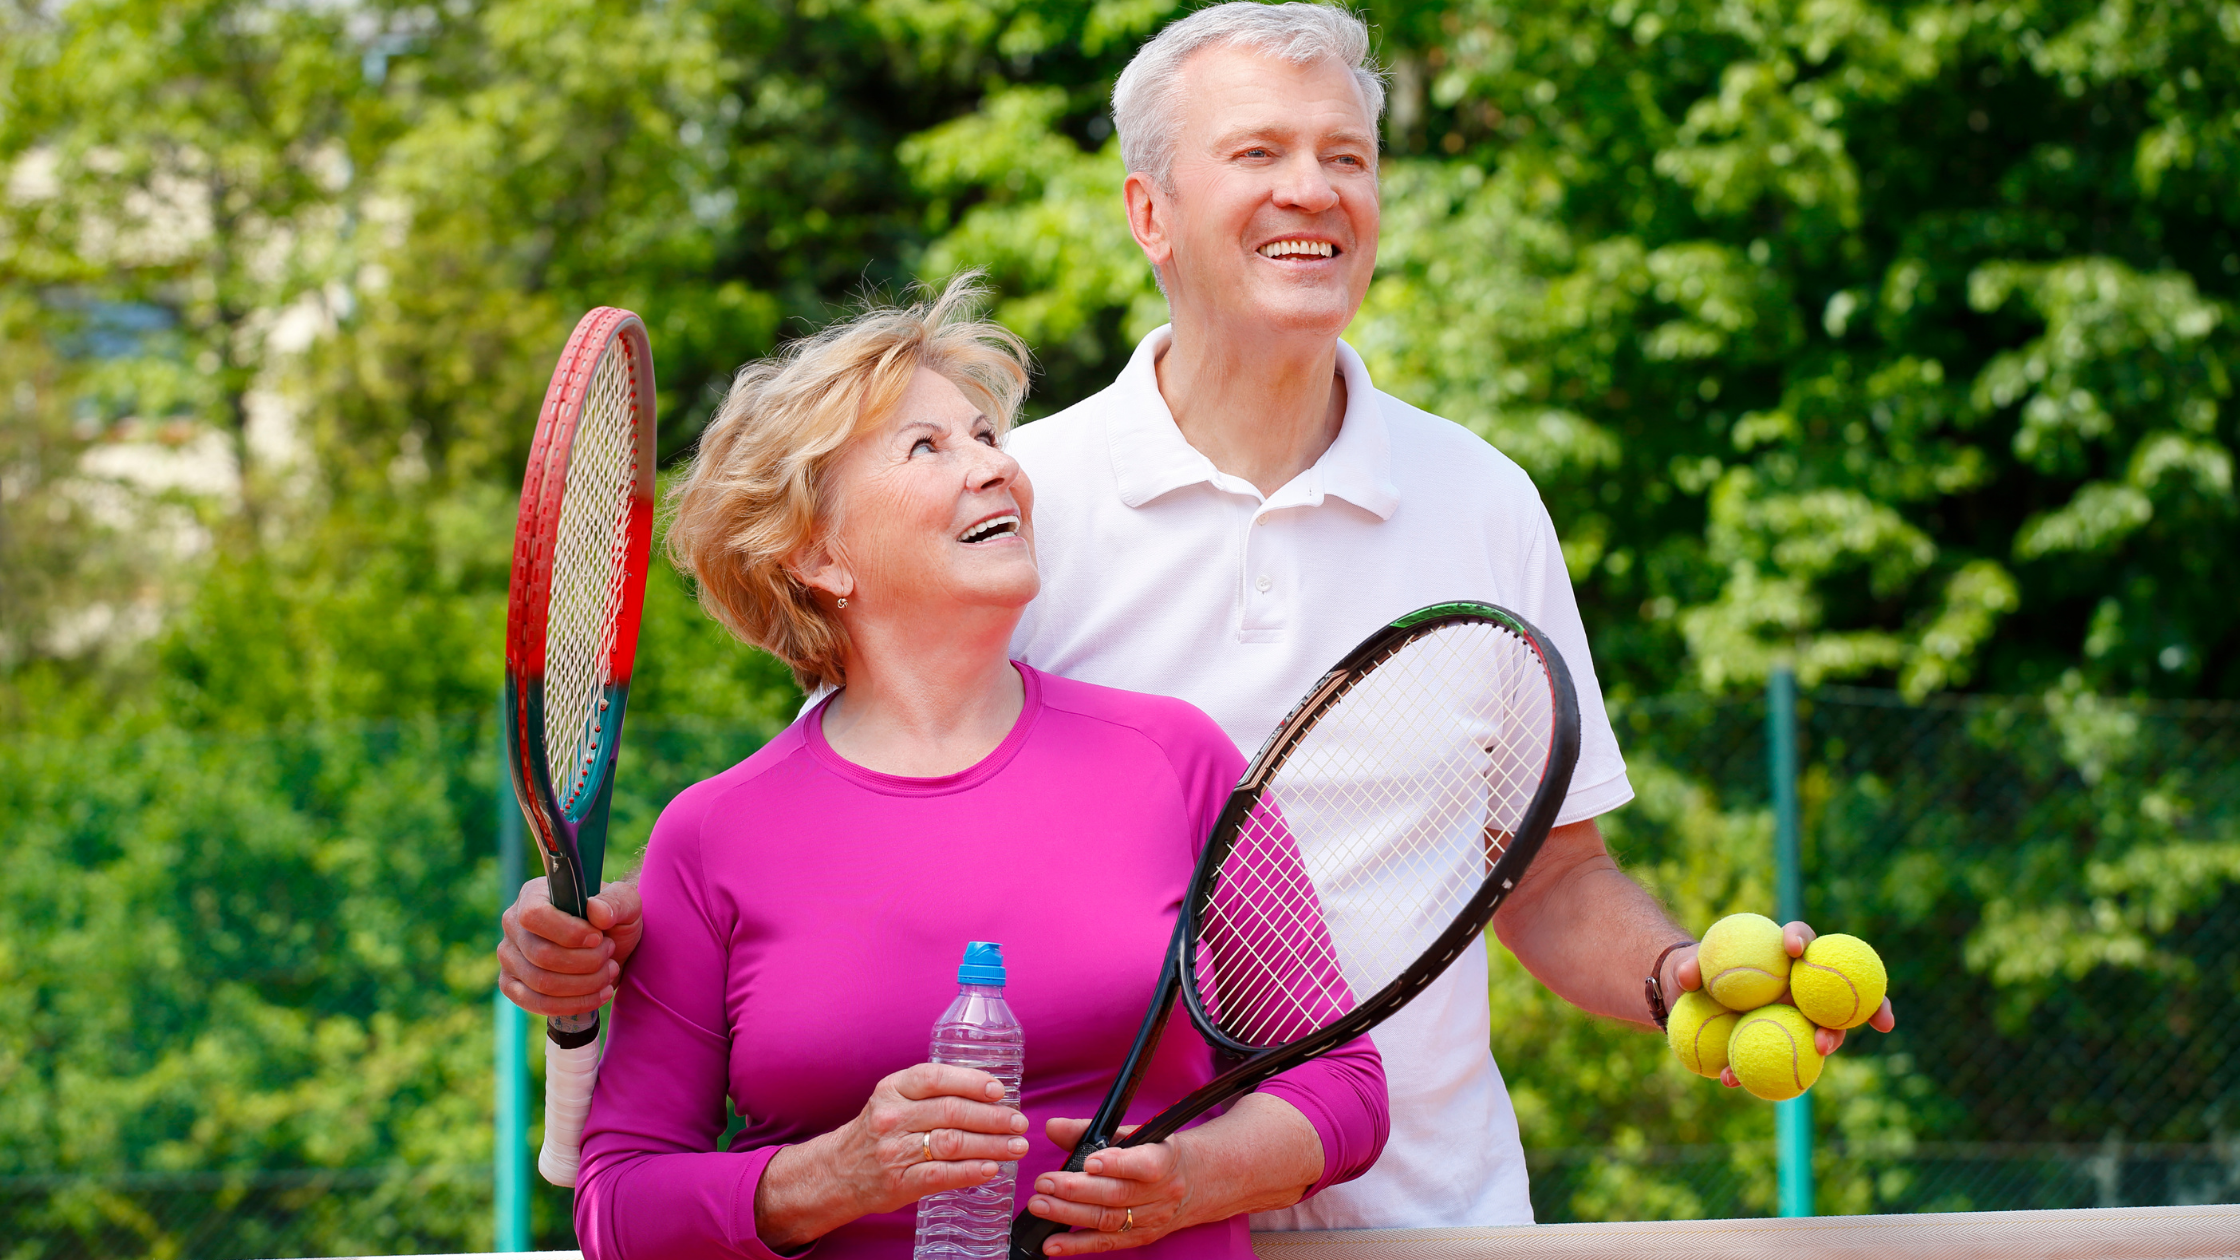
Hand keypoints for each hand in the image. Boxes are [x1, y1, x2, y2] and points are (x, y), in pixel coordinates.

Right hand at [495, 875, 643, 1017]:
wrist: (612, 945)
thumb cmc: (614, 919)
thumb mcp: (626, 903)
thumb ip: (616, 901)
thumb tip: (597, 912)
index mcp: (533, 895)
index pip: (534, 916)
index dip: (569, 933)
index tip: (599, 938)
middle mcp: (513, 924)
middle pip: (541, 955)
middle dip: (586, 961)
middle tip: (610, 954)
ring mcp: (509, 956)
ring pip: (541, 983)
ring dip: (585, 984)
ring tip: (609, 972)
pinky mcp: (512, 984)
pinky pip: (535, 1003)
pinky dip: (572, 1004)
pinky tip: (599, 994)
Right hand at [755, 1064, 1028, 1250]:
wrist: (838, 1171)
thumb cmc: (878, 1131)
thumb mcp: (894, 1099)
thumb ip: (932, 1092)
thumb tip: (991, 1093)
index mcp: (893, 1088)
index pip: (938, 1078)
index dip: (973, 1082)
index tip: (1000, 1091)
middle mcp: (892, 1116)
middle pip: (952, 1111)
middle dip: (993, 1117)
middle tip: (1019, 1122)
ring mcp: (895, 1150)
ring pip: (952, 1143)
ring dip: (991, 1145)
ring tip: (1016, 1146)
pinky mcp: (899, 1182)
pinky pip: (942, 1175)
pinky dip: (970, 1172)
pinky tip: (991, 1169)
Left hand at [1025, 1121, 1194, 1254]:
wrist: (1192, 1182)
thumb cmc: (1152, 1151)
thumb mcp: (1130, 1133)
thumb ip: (1089, 1130)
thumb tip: (1053, 1127)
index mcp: (1164, 1158)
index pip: (1145, 1164)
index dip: (1117, 1164)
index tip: (1089, 1162)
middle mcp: (1161, 1192)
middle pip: (1117, 1195)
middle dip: (1076, 1190)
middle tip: (1044, 1184)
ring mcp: (1151, 1219)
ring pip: (1109, 1220)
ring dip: (1070, 1215)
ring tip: (1041, 1206)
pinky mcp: (1140, 1237)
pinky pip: (1106, 1243)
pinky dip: (1076, 1245)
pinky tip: (1051, 1243)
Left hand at [1674, 921, 1897, 1085]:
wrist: (1695, 1005)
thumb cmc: (1698, 975)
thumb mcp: (1685, 968)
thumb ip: (1686, 969)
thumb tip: (1686, 976)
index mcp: (1782, 956)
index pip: (1798, 938)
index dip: (1799, 937)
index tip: (1793, 947)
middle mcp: (1799, 984)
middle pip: (1835, 987)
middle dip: (1856, 1000)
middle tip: (1833, 1010)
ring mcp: (1799, 1013)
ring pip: (1825, 1025)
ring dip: (1831, 1038)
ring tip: (1822, 1048)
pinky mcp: (1790, 1038)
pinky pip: (1795, 1054)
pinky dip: (1785, 1066)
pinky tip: (1761, 1076)